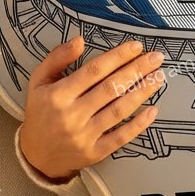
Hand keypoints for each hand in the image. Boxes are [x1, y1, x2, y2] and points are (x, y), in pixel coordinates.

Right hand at [18, 36, 164, 181]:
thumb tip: (80, 40)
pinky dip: (138, 125)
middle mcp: (72, 115)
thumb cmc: (41, 111)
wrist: (35, 155)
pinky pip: (120, 138)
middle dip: (137, 70)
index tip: (137, 46)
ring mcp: (83, 136)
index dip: (118, 56)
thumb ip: (57, 58)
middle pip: (111, 88)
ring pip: (119, 110)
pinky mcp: (94, 153)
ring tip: (159, 77)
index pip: (94, 70)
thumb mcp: (39, 81)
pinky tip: (153, 110)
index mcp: (58, 95)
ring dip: (142, 92)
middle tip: (156, 58)